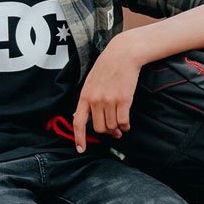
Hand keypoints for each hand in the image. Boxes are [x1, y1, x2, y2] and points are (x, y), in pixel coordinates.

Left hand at [73, 34, 140, 150]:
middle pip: (99, 128)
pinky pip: (123, 122)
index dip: (79, 138)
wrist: (123, 54)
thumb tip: (77, 117)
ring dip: (117, 129)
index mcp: (85, 96)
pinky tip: (126, 124)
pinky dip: (125, 126)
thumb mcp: (90, 82)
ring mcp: (109, 100)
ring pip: (112, 126)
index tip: (81, 149)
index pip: (78, 122)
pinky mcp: (124, 100)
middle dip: (106, 132)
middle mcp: (95, 100)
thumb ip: (86, 100)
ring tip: (120, 126)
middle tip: (112, 131)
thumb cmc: (107, 67)